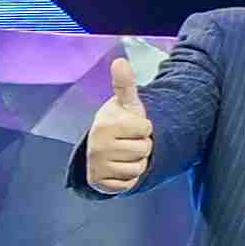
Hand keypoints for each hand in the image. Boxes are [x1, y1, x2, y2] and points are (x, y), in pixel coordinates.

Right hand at [84, 47, 155, 195]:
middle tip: (127, 141)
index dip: (144, 128)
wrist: (101, 146)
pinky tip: (119, 168)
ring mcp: (97, 166)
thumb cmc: (119, 122)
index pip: (147, 129)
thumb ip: (125, 84)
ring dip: (137, 163)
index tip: (131, 126)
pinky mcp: (99, 183)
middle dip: (142, 146)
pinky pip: (129, 185)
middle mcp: (98, 146)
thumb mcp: (125, 103)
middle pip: (145, 150)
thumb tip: (120, 61)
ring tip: (124, 154)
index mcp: (106, 124)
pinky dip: (129, 179)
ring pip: (139, 169)